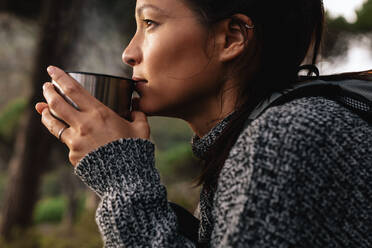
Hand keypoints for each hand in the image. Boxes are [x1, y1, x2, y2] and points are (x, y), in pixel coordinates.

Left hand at [35, 66, 149, 165]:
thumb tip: (136, 108)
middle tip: (46, 86)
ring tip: (41, 108)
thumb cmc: (136, 151)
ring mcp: (75, 142)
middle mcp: (83, 125)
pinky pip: (67, 143)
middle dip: (48, 92)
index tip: (51, 69)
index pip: (73, 90)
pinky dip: (67, 137)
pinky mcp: (73, 157)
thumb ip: (138, 115)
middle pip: (56, 104)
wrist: (127, 179)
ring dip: (45, 113)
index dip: (60, 77)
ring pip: (53, 124)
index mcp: (99, 114)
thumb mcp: (142, 129)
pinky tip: (69, 135)